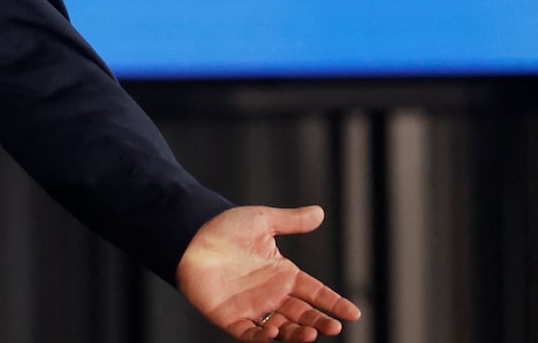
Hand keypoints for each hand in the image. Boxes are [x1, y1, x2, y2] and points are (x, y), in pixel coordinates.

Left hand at [177, 205, 360, 340]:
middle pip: (302, 314)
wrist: (189, 234)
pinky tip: (274, 331)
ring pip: (281, 328)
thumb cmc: (224, 226)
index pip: (315, 292)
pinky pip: (250, 333)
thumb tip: (319, 212)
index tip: (353, 314)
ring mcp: (251, 306)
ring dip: (296, 333)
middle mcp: (271, 293)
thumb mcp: (262, 221)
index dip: (333, 303)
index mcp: (283, 273)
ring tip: (310, 333)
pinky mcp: (230, 316)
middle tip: (334, 328)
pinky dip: (263, 337)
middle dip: (319, 323)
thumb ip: (291, 221)